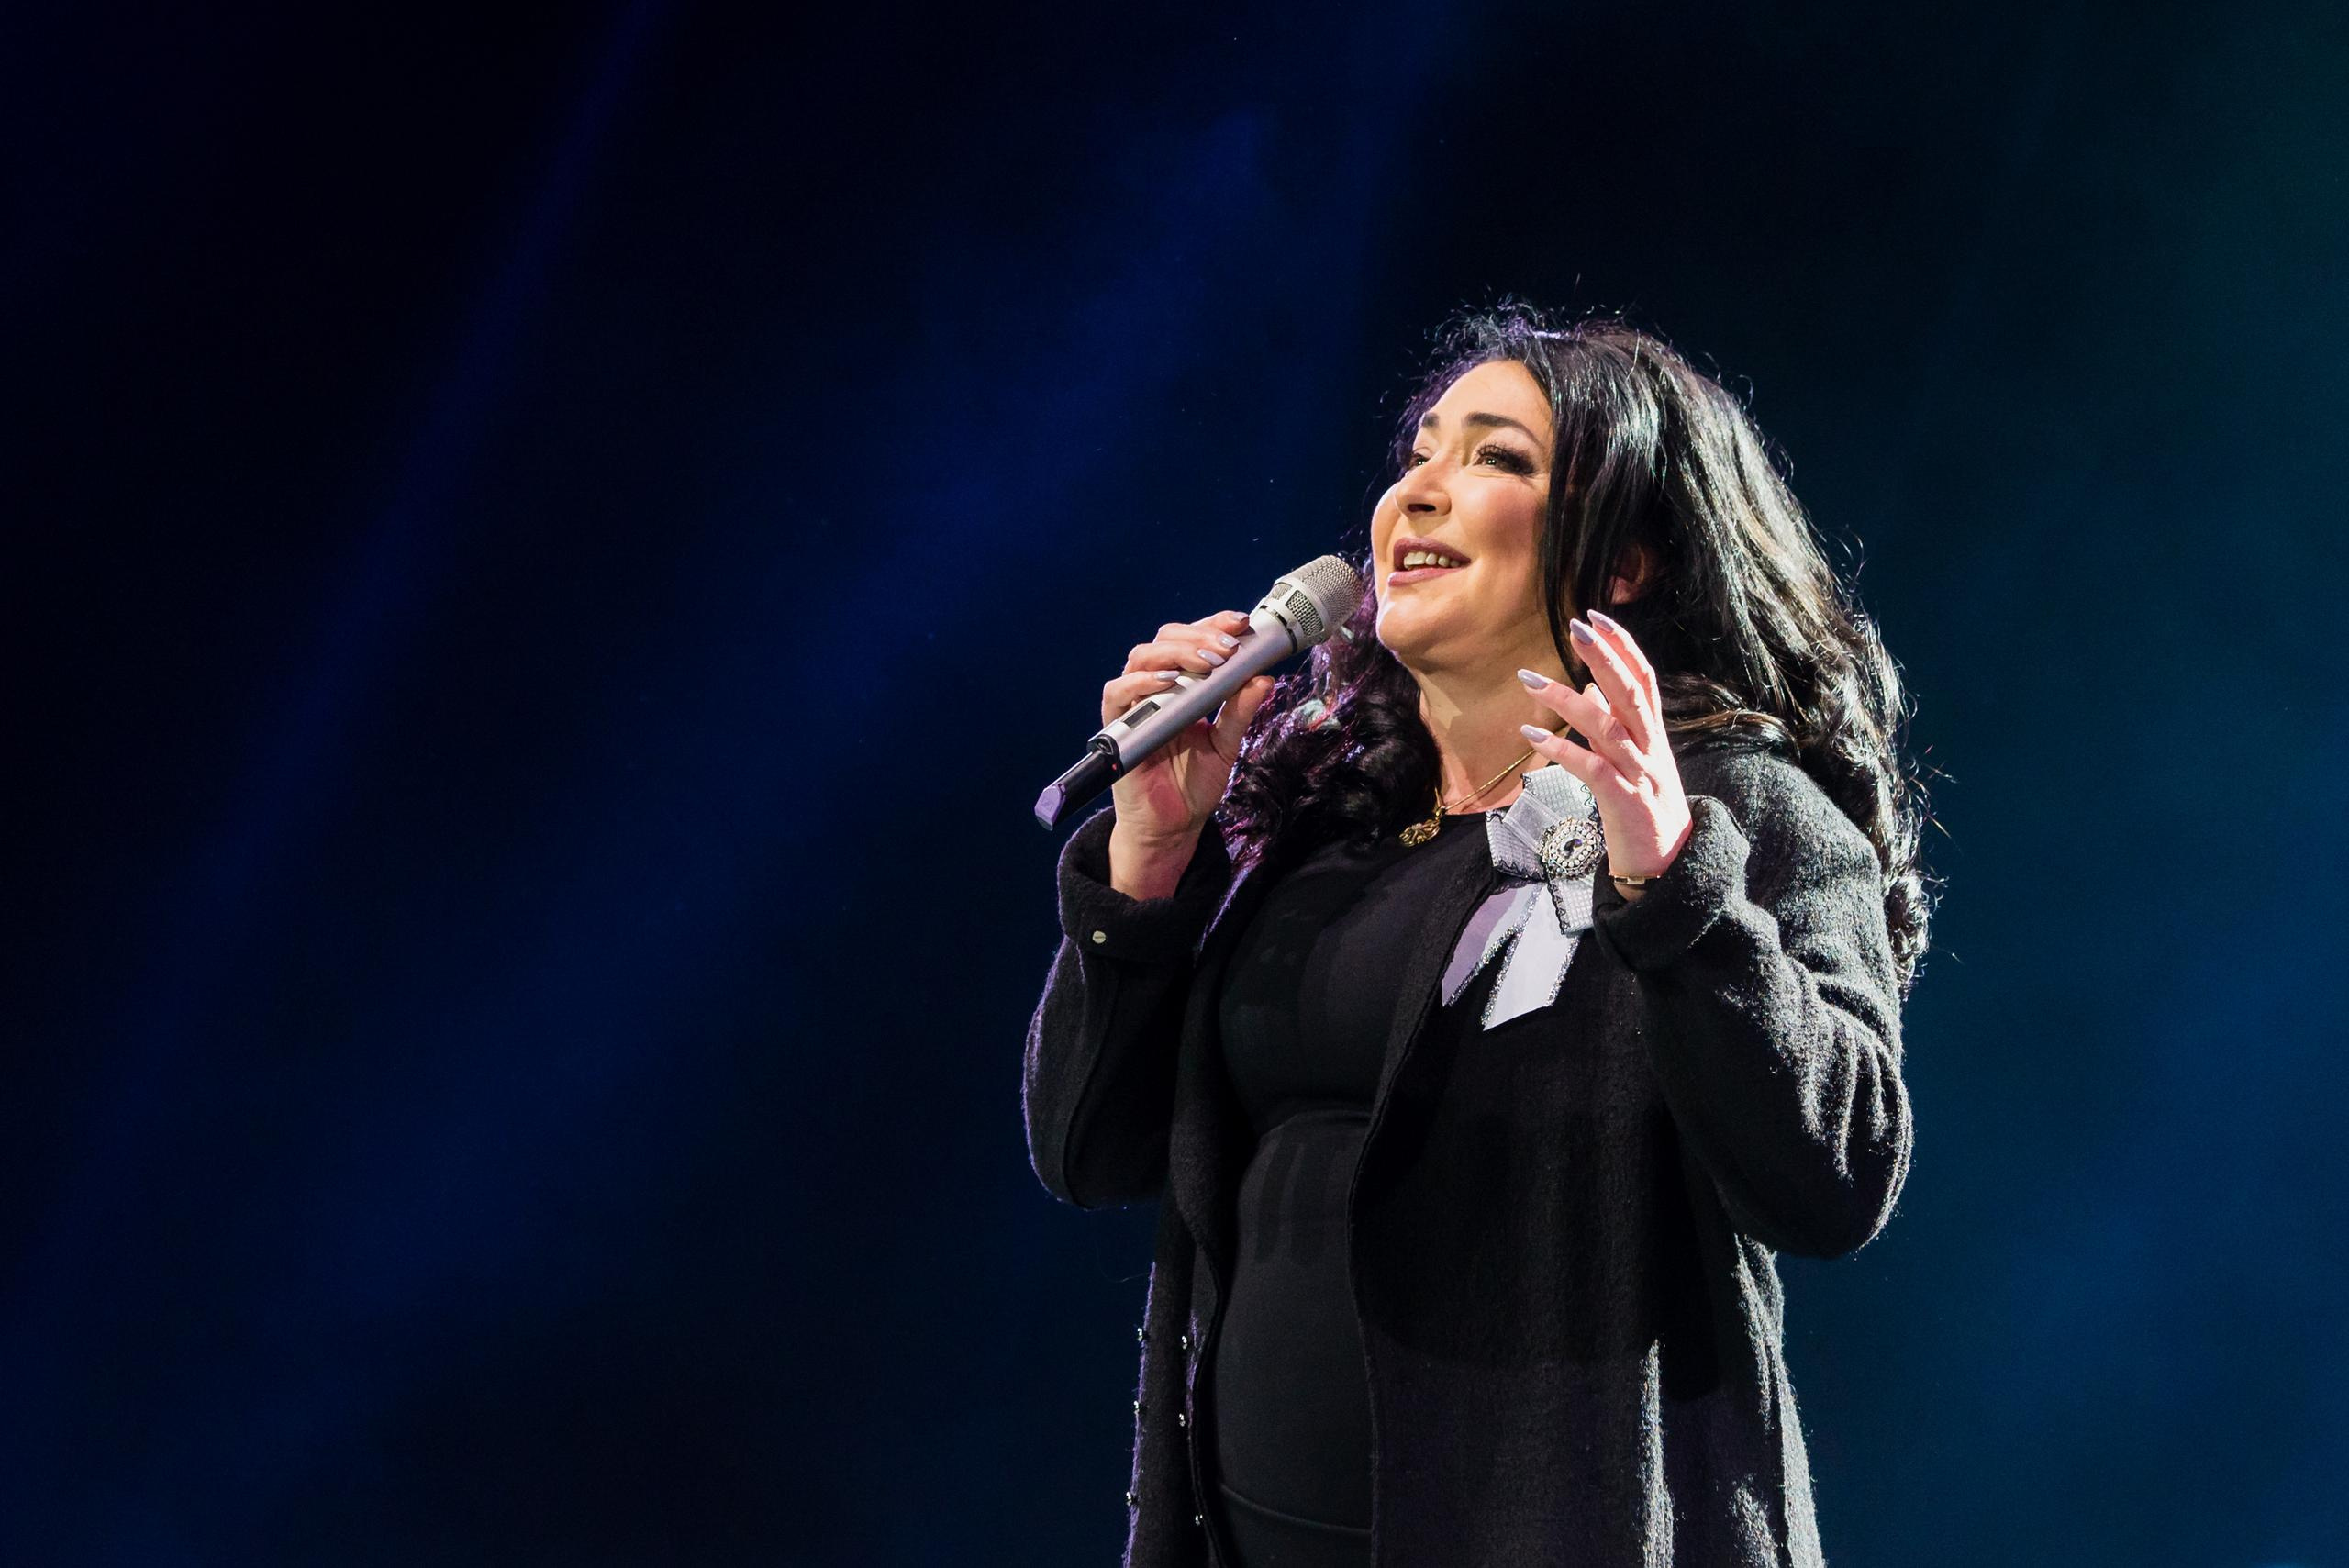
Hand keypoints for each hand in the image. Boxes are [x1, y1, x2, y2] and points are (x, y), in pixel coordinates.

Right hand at [1101, 609, 1278, 854]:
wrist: (1172, 826)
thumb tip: (1263, 677)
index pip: (1192, 639)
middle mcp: (1156, 687)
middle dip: (1199, 635)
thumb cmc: (1194, 784)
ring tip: (1206, 663)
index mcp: (1183, 685)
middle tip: (1228, 648)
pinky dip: (1140, 682)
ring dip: (1176, 653)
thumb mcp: (1226, 745)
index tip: (1240, 624)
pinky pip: (1118, 692)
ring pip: (1142, 656)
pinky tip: (1168, 683)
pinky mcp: (1117, 725)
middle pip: (1166, 639)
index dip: (1213, 625)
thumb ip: (1240, 712)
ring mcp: (1135, 704)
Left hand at [1516, 609, 1692, 883]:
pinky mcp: (1626, 803)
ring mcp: (1641, 774)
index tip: (1595, 617)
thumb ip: (1615, 722)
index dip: (1623, 646)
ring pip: (1609, 727)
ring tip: (1530, 680)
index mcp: (1653, 734)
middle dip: (1605, 657)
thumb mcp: (1634, 761)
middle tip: (1574, 626)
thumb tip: (1589, 685)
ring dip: (1568, 700)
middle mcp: (1651, 747)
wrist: (1670, 865)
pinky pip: (1593, 770)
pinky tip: (1531, 736)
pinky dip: (1562, 751)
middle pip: (1631, 692)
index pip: (1644, 678)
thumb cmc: (1645, 809)